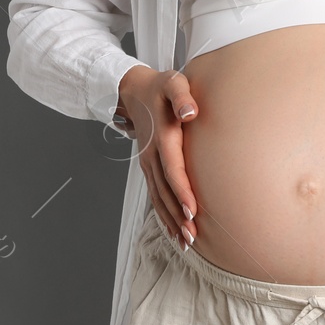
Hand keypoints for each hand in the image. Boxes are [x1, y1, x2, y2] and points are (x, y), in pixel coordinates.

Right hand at [114, 65, 200, 248]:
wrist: (132, 91)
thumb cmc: (159, 87)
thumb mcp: (172, 82)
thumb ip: (182, 96)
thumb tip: (190, 113)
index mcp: (162, 138)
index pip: (173, 170)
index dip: (182, 191)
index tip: (193, 211)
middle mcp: (152, 155)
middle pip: (165, 192)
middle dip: (178, 216)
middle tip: (192, 238)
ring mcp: (148, 163)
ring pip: (159, 197)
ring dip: (171, 221)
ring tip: (185, 242)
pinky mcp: (149, 167)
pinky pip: (156, 194)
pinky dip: (163, 214)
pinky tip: (173, 230)